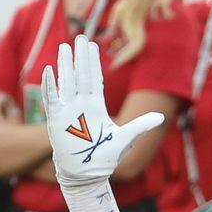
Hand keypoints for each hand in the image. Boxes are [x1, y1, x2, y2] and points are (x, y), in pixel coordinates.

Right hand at [40, 34, 162, 194]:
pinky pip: (52, 99)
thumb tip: (161, 118)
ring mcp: (68, 111)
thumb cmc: (104, 157)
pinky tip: (49, 71)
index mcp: (96, 106)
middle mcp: (81, 105)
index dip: (93, 62)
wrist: (88, 174)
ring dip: (65, 65)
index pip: (94, 79)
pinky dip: (50, 86)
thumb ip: (140, 125)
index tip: (92, 45)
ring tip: (64, 47)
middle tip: (80, 37)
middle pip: (81, 75)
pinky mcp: (57, 120)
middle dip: (80, 56)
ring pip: (66, 82)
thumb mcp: (125, 138)